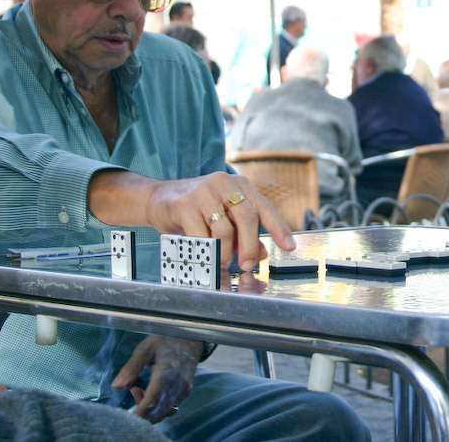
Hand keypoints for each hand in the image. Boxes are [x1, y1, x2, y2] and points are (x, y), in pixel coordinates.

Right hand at [90, 170, 294, 271]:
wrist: (159, 199)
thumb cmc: (197, 210)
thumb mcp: (224, 218)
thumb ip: (244, 233)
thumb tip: (262, 253)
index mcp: (240, 185)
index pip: (264, 208)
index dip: (279, 228)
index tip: (289, 247)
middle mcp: (224, 184)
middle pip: (247, 217)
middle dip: (250, 246)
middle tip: (247, 265)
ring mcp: (204, 192)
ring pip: (225, 229)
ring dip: (225, 252)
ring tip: (221, 261)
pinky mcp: (184, 204)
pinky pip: (201, 234)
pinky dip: (206, 250)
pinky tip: (204, 254)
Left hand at [112, 336, 202, 422]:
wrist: (191, 337)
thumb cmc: (166, 340)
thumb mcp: (145, 348)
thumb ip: (131, 368)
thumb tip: (116, 386)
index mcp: (166, 375)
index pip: (151, 404)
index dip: (137, 415)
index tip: (124, 417)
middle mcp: (177, 386)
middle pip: (157, 414)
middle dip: (140, 413)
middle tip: (133, 391)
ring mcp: (183, 391)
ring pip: (163, 413)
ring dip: (148, 410)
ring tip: (139, 389)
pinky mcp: (185, 392)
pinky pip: (170, 408)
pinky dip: (158, 407)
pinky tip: (152, 392)